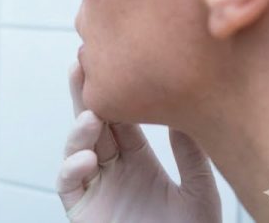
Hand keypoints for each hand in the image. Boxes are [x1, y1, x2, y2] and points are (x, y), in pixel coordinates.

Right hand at [56, 62, 221, 222]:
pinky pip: (68, 183)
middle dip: (84, 94)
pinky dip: (73, 167)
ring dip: (79, 129)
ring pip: (76, 148)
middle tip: (81, 64)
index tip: (110, 62)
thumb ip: (190, 157)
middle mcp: (111, 167)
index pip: (119, 117)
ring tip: (90, 115)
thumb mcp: (200, 194)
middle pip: (92, 123)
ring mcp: (94, 186)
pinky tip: (89, 157)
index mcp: (137, 159)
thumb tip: (183, 116)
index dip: (112, 92)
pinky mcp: (80, 207)